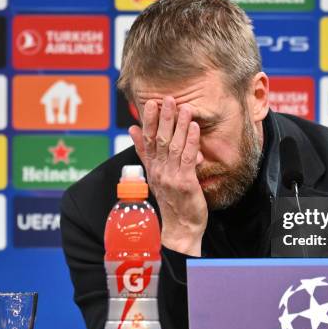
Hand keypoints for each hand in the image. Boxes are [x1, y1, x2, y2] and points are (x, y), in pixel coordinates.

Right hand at [129, 96, 207, 256]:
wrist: (180, 229)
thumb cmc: (171, 201)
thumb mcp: (155, 175)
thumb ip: (145, 152)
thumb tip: (133, 130)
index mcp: (153, 167)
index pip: (147, 140)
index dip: (148, 120)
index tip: (150, 103)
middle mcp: (159, 170)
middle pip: (159, 140)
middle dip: (164, 118)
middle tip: (167, 99)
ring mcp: (171, 176)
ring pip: (174, 146)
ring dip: (179, 125)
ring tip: (184, 107)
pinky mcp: (185, 183)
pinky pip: (187, 158)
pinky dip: (191, 141)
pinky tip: (194, 127)